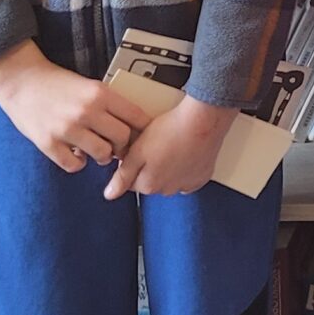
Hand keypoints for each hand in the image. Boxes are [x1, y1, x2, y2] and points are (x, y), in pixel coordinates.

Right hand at [0, 39, 147, 174]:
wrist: (20, 81)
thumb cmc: (57, 83)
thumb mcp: (89, 85)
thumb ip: (108, 104)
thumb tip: (131, 127)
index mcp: (100, 93)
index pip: (136, 116)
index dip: (142, 129)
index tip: (140, 136)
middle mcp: (87, 111)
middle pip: (122, 138)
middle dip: (122, 145)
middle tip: (115, 146)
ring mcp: (67, 129)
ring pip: (103, 154)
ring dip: (102, 156)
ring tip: (95, 150)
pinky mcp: (49, 143)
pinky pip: (75, 165)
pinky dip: (78, 163)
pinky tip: (74, 154)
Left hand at [105, 92, 231, 199]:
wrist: (203, 120)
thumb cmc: (171, 130)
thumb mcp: (138, 151)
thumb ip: (123, 176)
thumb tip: (110, 195)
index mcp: (149, 185)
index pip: (131, 182)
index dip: (132, 164)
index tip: (138, 150)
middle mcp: (168, 190)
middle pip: (151, 182)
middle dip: (150, 167)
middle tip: (155, 145)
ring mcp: (187, 184)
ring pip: (170, 180)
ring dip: (168, 168)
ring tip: (171, 146)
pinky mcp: (202, 176)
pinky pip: (189, 176)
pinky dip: (186, 168)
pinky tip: (185, 152)